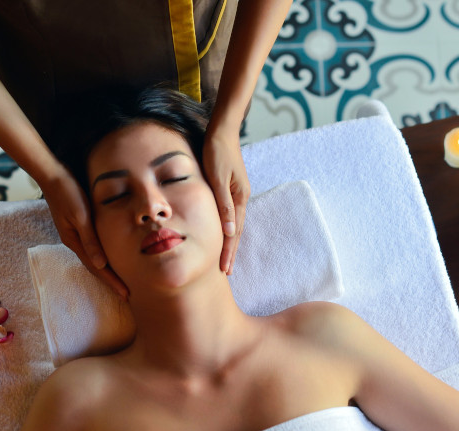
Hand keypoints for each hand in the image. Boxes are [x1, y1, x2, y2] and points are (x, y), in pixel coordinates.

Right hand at [42, 170, 128, 298]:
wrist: (52, 175)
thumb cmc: (68, 193)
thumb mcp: (80, 216)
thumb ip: (90, 239)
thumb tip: (100, 265)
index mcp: (74, 241)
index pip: (96, 268)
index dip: (111, 281)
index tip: (125, 293)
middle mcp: (74, 241)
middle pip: (95, 267)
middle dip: (110, 281)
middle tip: (127, 294)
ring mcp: (75, 234)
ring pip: (94, 258)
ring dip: (107, 271)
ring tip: (120, 281)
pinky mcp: (79, 225)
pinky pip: (93, 247)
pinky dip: (102, 256)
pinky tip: (109, 258)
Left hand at [202, 128, 249, 274]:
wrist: (221, 130)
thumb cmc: (217, 151)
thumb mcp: (218, 178)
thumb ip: (223, 205)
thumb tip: (229, 232)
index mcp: (239, 197)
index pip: (234, 232)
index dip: (229, 251)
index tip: (225, 269)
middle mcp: (241, 198)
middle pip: (236, 231)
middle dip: (231, 252)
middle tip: (226, 272)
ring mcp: (237, 193)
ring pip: (234, 224)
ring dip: (230, 243)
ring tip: (226, 259)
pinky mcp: (231, 188)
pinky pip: (230, 214)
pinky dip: (227, 228)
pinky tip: (224, 233)